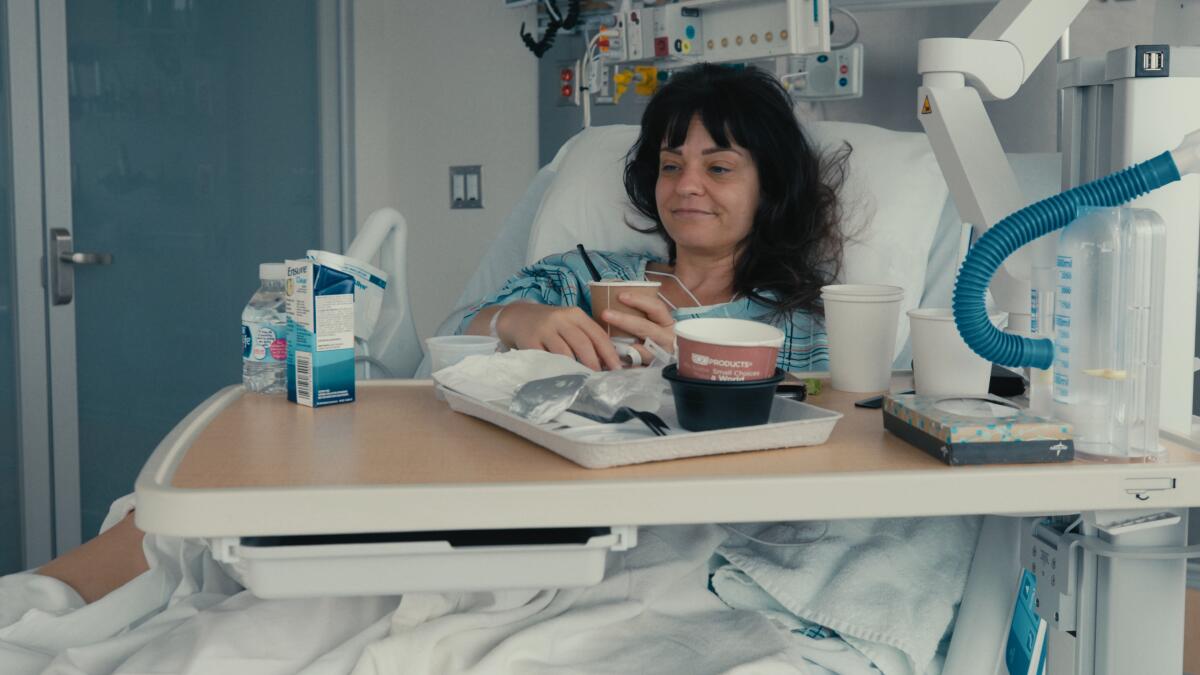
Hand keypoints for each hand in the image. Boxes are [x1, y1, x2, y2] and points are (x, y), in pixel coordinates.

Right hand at [495, 302, 623, 370]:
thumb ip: (586, 337)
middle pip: (583, 344)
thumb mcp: (569, 324)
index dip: (609, 353)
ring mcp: (544, 329)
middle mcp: (561, 319)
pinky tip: (561, 379)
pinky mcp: (529, 340)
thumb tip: (608, 363)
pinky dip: (555, 370)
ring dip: (575, 370)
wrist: (517, 317)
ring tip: (583, 382)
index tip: (617, 370)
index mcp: (576, 314)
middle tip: (600, 380)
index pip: (597, 334)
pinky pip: (546, 359)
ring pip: (565, 353)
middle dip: (594, 364)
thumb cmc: (550, 325)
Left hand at [601, 292, 675, 364]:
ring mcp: (662, 356)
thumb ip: (639, 311)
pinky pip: (639, 368)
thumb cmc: (658, 338)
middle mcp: (667, 339)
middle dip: (624, 320)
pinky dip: (627, 365)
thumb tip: (614, 288)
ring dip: (622, 346)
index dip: (639, 300)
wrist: (679, 364)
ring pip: (642, 351)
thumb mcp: (654, 323)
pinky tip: (614, 362)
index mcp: (667, 323)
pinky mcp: (655, 370)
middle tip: (605, 314)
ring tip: (605, 342)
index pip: (656, 307)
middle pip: (646, 328)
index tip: (620, 295)